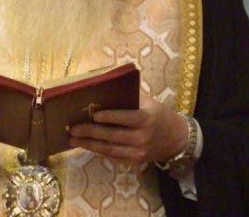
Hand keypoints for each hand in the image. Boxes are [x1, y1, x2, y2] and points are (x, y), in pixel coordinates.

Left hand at [68, 96, 188, 164]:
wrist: (175, 138)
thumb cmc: (158, 114)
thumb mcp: (148, 102)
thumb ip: (129, 97)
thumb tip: (105, 88)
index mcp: (145, 119)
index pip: (125, 118)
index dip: (109, 117)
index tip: (94, 115)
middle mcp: (142, 137)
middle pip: (112, 135)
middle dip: (90, 132)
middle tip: (73, 128)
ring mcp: (138, 152)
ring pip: (109, 149)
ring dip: (89, 144)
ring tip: (73, 139)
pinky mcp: (134, 161)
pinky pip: (113, 157)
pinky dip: (98, 151)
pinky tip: (86, 145)